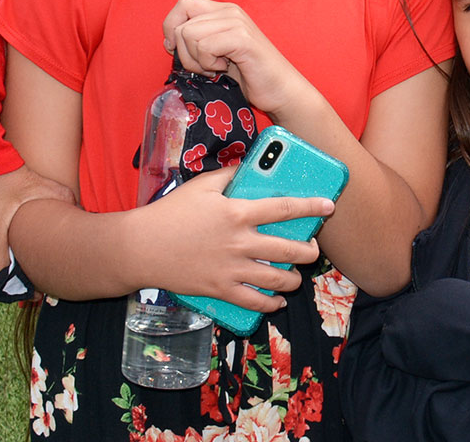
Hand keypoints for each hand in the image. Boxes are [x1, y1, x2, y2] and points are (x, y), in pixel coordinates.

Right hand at [136, 166, 334, 311]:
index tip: (329, 206)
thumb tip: (252, 165)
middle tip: (314, 249)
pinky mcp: (219, 290)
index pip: (285, 209)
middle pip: (289, 249)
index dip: (311, 207)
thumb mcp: (202, 185)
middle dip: (310, 251)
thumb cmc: (171, 212)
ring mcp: (231, 269)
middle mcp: (240, 242)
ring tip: (297, 275)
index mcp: (238, 213)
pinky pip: (253, 302)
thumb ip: (231, 174)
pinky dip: (270, 304)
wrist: (141, 247)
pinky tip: (277, 301)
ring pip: (277, 279)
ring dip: (294, 279)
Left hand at [164, 0, 312, 118]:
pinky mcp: (242, 38)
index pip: (182, 4)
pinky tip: (224, 69)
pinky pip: (205, 47)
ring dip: (197, 61)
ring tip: (216, 68)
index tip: (179, 51)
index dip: (172, 29)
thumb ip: (197, 39)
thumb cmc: (248, 75)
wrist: (280, 90)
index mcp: (223, 11)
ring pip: (189, 35)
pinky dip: (208, 64)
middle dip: (185, 53)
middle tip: (204, 66)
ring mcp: (237, 22)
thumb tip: (169, 41)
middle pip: (182, 25)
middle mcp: (230, 11)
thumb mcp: (216, 52)